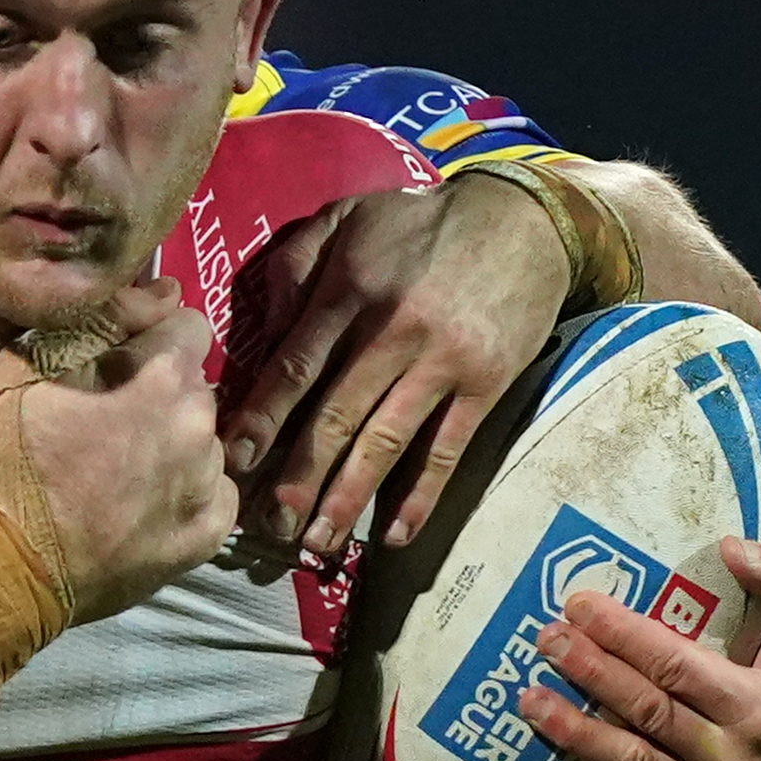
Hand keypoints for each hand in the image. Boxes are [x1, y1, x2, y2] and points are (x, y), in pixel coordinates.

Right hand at [0, 286, 235, 620]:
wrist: (4, 565)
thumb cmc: (8, 463)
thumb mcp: (26, 366)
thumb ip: (98, 320)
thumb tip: (164, 291)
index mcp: (162, 380)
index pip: (189, 328)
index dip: (154, 338)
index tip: (124, 361)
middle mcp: (198, 429)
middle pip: (196, 388)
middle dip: (163, 394)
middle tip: (114, 420)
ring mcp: (206, 487)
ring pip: (206, 443)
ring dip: (176, 445)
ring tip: (126, 469)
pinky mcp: (206, 537)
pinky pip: (216, 495)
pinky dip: (190, 493)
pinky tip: (149, 502)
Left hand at [216, 176, 581, 576]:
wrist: (525, 221)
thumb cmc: (422, 223)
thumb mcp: (348, 216)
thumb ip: (295, 265)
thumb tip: (261, 329)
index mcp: (350, 290)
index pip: (295, 366)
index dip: (263, 418)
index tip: (235, 461)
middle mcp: (392, 330)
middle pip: (335, 416)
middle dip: (299, 476)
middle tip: (270, 526)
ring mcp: (442, 362)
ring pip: (386, 442)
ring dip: (349, 498)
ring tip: (319, 543)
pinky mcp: (485, 386)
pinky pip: (446, 450)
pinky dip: (421, 497)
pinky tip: (394, 534)